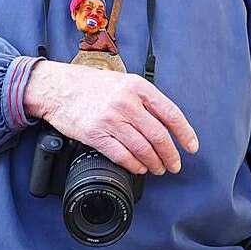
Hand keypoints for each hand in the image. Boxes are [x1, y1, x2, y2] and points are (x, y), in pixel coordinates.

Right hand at [23, 60, 198, 175]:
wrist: (58, 88)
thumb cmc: (92, 85)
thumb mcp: (124, 81)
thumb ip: (144, 99)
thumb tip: (166, 122)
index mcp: (137, 87)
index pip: (170, 113)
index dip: (185, 133)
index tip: (192, 146)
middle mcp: (126, 103)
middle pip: (158, 135)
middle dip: (170, 154)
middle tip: (174, 164)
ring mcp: (110, 119)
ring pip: (142, 148)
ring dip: (154, 162)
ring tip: (158, 168)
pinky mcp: (95, 134)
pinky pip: (121, 155)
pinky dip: (134, 165)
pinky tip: (139, 168)